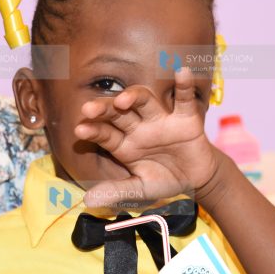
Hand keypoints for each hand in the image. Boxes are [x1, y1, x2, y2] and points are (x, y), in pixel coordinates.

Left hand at [74, 68, 223, 208]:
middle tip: (89, 108)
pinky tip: (182, 72)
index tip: (79, 129)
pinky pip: (185, 99)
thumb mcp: (140, 190)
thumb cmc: (163, 181)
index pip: (105, 133)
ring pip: (145, 101)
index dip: (93, 130)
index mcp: (124, 144)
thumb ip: (117, 192)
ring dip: (135, 96)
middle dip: (104, 109)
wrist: (196, 181)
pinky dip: (185, 86)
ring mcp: (161, 120)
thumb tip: (88, 200)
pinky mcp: (186, 119)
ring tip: (124, 99)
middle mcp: (139, 127)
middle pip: (119, 112)